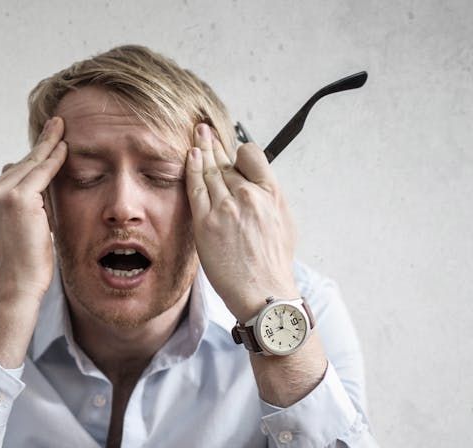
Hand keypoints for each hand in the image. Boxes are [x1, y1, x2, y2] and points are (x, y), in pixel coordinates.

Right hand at [0, 117, 67, 302]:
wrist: (17, 286)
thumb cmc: (22, 263)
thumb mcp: (18, 226)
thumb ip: (23, 202)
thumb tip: (35, 176)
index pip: (11, 173)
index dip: (30, 158)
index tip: (44, 141)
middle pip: (20, 166)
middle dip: (40, 148)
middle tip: (56, 125)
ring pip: (30, 167)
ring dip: (48, 148)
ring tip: (60, 128)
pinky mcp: (18, 199)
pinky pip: (41, 173)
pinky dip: (54, 160)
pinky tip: (64, 147)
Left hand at [185, 123, 298, 320]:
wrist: (264, 291)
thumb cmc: (273, 263)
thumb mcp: (283, 223)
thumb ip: (268, 199)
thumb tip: (257, 185)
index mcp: (270, 194)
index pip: (251, 156)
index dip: (240, 152)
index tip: (232, 152)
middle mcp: (248, 195)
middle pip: (226, 162)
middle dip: (214, 144)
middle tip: (204, 129)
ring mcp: (226, 208)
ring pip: (210, 170)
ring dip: (201, 150)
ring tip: (196, 136)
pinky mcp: (206, 222)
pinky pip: (196, 188)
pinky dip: (191, 169)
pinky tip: (189, 156)